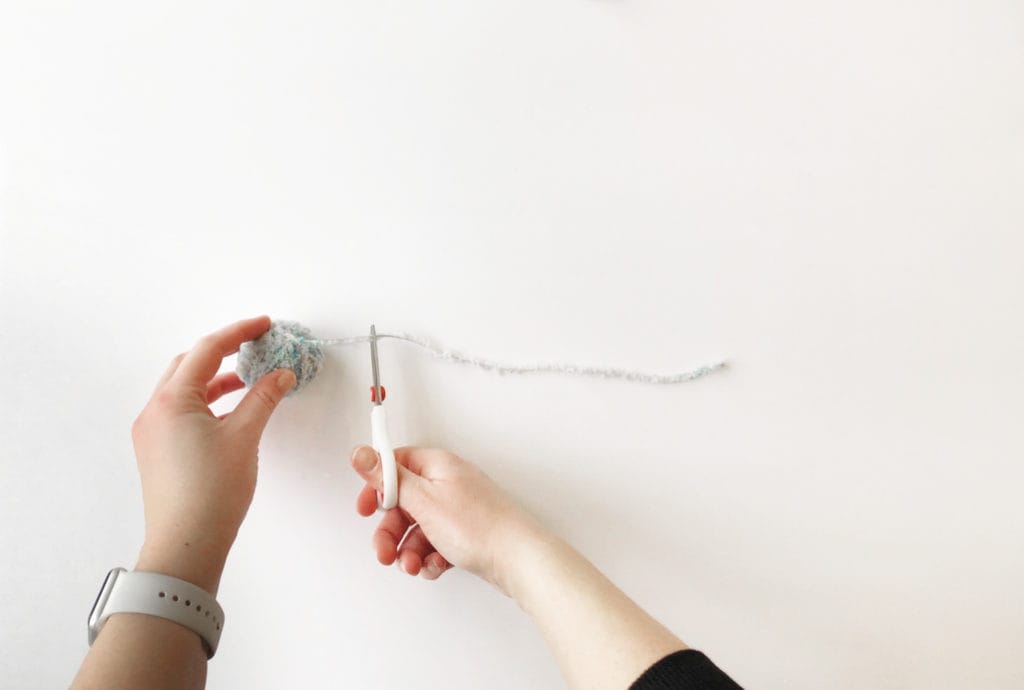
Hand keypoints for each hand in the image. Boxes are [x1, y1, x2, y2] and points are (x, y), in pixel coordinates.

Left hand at [131, 316, 295, 593]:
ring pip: (185, 390)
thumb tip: (281, 374)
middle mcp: (154, 411)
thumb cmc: (212, 492)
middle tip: (256, 346)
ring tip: (251, 380)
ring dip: (217, 380)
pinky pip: (182, 412)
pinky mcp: (158, 451)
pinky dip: (208, 403)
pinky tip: (233, 412)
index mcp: (171, 400)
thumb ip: (264, 398)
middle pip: (190, 365)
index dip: (239, 332)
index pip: (207, 350)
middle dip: (224, 353)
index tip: (264, 325)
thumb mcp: (245, 437)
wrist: (186, 543)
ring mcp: (152, 433)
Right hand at [350, 446, 546, 595]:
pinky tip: (436, 566)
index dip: (377, 487)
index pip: (396, 465)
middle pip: (403, 503)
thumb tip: (362, 454)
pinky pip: (435, 544)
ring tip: (414, 566)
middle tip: (386, 552)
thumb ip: (389, 479)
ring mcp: (457, 510)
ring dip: (409, 551)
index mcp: (437, 466)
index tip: (366, 508)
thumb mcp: (423, 500)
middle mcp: (448, 484)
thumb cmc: (479, 526)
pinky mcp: (464, 533)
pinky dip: (430, 558)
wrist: (518, 558)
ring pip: (417, 529)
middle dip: (391, 532)